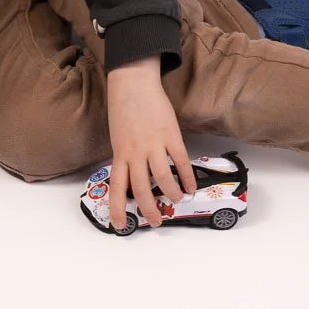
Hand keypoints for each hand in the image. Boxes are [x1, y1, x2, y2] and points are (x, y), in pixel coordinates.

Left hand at [103, 56, 194, 230]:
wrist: (133, 83)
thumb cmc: (123, 110)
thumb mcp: (118, 138)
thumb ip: (126, 157)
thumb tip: (134, 179)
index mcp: (120, 154)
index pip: (116, 187)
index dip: (117, 208)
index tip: (120, 225)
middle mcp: (135, 152)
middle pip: (141, 189)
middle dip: (149, 209)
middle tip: (156, 221)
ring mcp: (153, 144)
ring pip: (162, 178)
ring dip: (171, 193)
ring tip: (176, 200)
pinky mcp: (170, 135)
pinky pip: (180, 160)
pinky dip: (187, 176)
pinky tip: (191, 185)